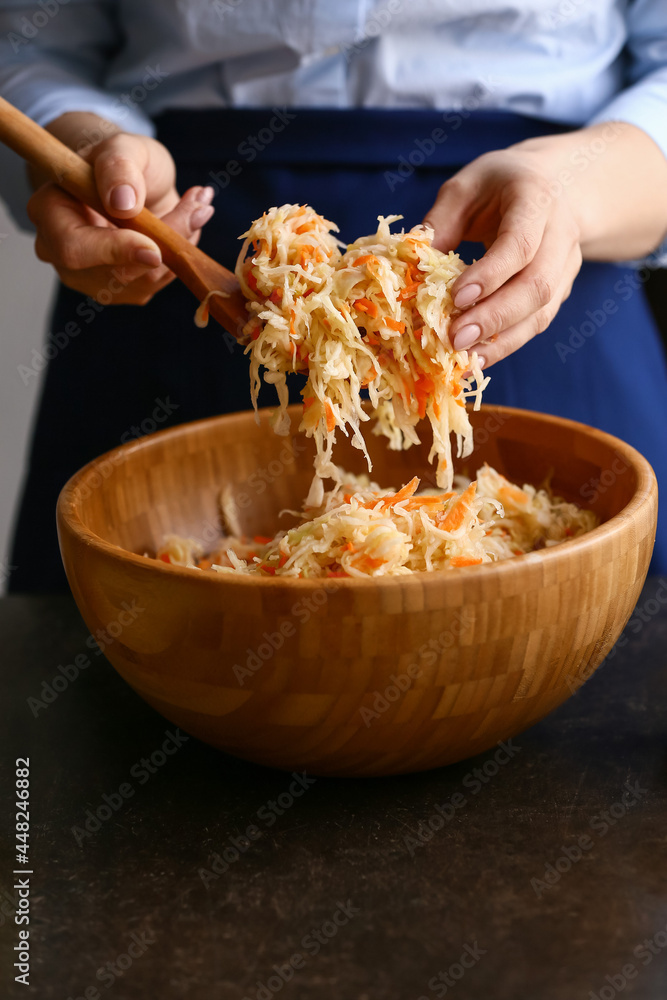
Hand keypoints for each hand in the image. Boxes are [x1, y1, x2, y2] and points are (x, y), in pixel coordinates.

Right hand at [27, 116, 214, 304]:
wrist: (130, 182)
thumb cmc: (119, 161)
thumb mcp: (121, 146)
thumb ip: (119, 167)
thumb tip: (123, 204)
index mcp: (49, 213)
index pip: (74, 249)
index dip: (115, 251)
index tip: (154, 246)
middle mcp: (63, 254)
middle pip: (115, 273)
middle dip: (163, 244)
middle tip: (199, 206)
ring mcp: (92, 278)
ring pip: (144, 281)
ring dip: (179, 246)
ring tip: (197, 206)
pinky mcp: (123, 289)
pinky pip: (157, 281)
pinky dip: (179, 254)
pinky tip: (188, 222)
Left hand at [423, 146, 582, 368]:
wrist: (558, 186)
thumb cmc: (501, 185)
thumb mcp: (465, 188)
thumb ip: (440, 223)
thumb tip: (413, 267)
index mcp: (536, 199)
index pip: (520, 244)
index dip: (491, 274)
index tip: (457, 297)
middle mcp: (560, 235)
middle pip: (537, 286)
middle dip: (494, 317)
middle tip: (456, 338)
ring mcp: (566, 267)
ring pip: (541, 313)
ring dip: (501, 341)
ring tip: (463, 358)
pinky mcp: (560, 292)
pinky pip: (536, 324)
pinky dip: (506, 345)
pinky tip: (476, 358)